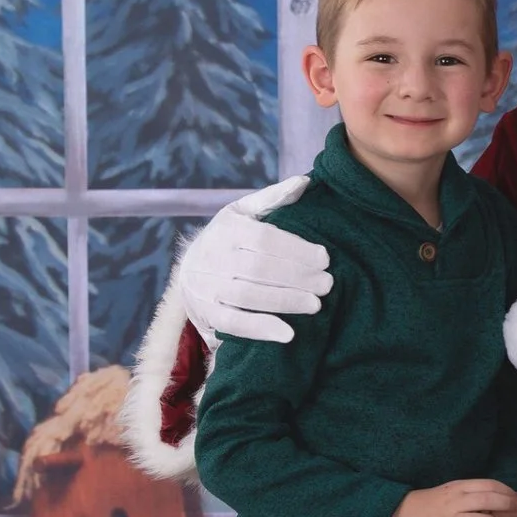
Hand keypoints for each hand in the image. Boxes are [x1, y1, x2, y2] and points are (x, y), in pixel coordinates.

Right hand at [177, 181, 330, 344]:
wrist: (189, 273)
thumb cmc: (227, 240)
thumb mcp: (243, 213)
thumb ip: (273, 198)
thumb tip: (305, 182)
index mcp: (227, 228)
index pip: (265, 239)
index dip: (297, 250)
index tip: (325, 259)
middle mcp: (213, 256)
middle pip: (259, 268)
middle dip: (298, 277)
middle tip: (327, 284)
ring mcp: (207, 286)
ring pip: (248, 295)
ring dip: (286, 302)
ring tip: (316, 305)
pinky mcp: (207, 313)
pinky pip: (234, 323)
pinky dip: (261, 329)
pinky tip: (288, 334)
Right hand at [389, 480, 516, 516]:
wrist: (402, 514)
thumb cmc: (432, 502)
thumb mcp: (451, 489)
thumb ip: (472, 491)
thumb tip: (498, 493)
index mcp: (458, 487)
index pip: (489, 484)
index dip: (506, 490)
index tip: (514, 496)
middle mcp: (456, 502)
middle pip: (489, 499)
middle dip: (506, 504)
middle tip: (513, 510)